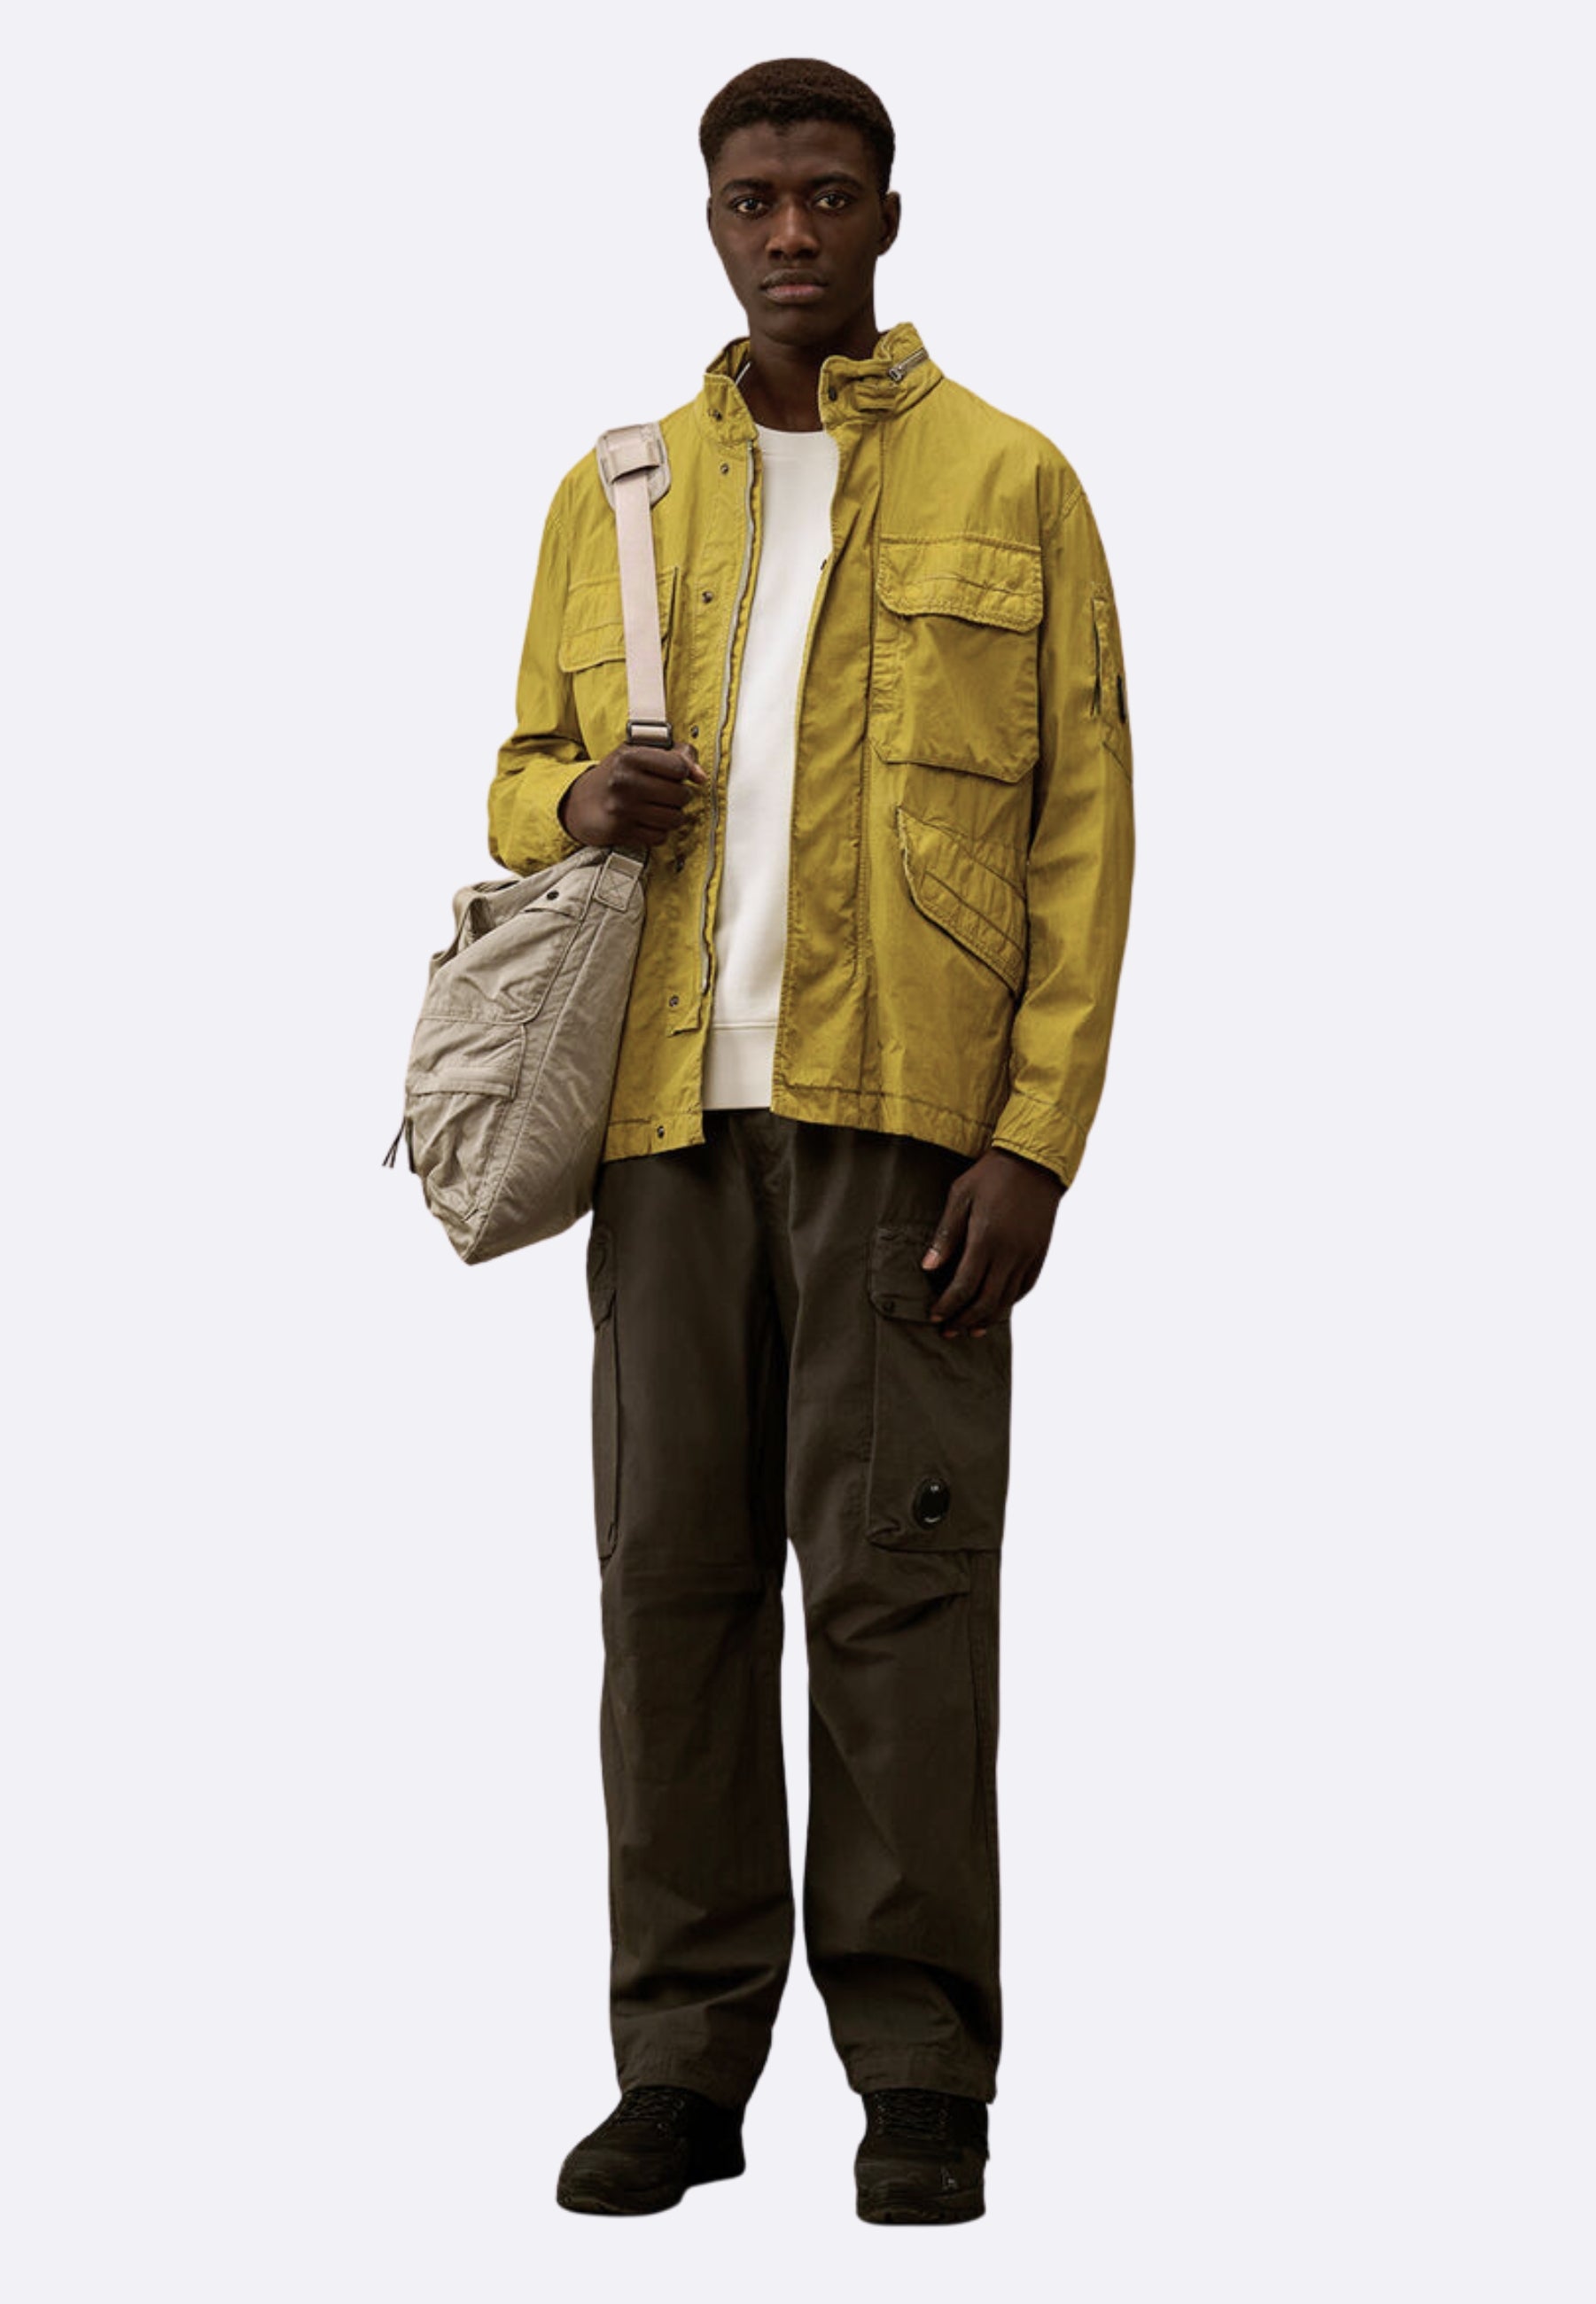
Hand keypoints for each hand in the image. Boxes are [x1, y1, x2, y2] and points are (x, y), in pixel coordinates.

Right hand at [560, 741, 705, 848]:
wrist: (580, 803)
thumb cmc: (616, 775)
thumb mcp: (639, 753)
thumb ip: (676, 755)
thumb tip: (701, 776)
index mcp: (630, 757)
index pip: (679, 767)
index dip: (684, 771)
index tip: (676, 774)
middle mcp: (625, 782)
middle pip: (680, 795)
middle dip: (680, 796)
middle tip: (667, 793)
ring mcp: (622, 809)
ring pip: (674, 819)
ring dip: (673, 816)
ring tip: (660, 808)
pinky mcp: (621, 831)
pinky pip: (660, 836)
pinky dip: (659, 832)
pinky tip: (648, 821)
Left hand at [921, 1148, 1064, 1337]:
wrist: (1035, 1160)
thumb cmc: (991, 1174)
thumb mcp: (960, 1196)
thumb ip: (945, 1235)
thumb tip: (927, 1267)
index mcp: (986, 1239)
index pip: (964, 1286)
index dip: (947, 1306)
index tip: (934, 1315)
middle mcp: (1010, 1253)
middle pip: (986, 1302)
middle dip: (964, 1320)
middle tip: (948, 1330)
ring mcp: (1028, 1254)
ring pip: (1008, 1300)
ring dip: (987, 1318)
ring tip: (970, 1328)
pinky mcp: (1040, 1252)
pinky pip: (1026, 1287)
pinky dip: (1010, 1302)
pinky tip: (997, 1308)